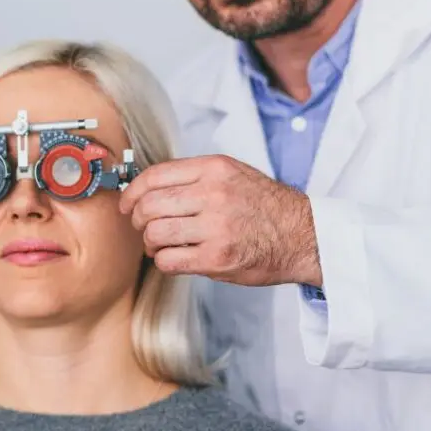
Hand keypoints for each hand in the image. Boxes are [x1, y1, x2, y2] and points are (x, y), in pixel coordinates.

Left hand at [118, 155, 322, 287]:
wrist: (303, 235)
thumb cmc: (265, 207)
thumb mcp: (232, 175)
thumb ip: (193, 178)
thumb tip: (147, 189)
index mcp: (214, 169)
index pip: (155, 176)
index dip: (132, 192)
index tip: (127, 204)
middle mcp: (214, 194)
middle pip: (149, 205)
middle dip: (138, 219)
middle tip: (144, 227)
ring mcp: (216, 227)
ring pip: (155, 233)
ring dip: (151, 243)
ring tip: (160, 245)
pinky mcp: (217, 258)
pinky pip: (169, 260)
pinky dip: (164, 261)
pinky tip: (175, 258)